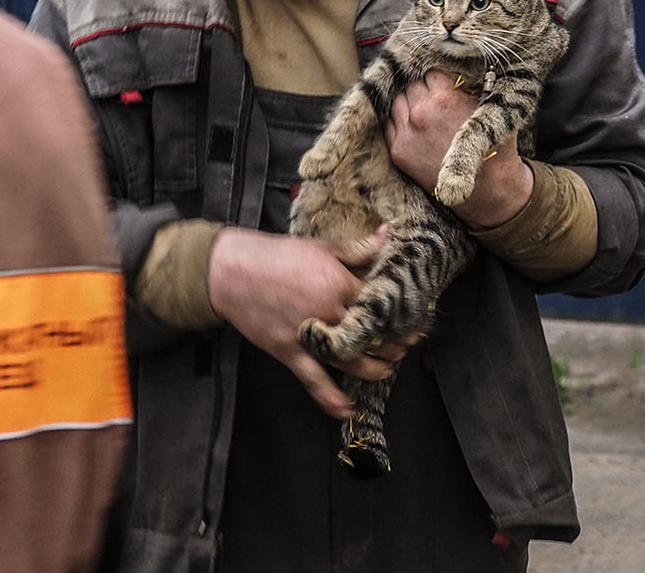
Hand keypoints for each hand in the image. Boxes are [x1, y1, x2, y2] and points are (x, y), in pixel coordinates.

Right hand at [207, 226, 396, 417]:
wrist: (231, 272)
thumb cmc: (277, 255)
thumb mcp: (321, 246)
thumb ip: (358, 248)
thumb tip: (387, 235)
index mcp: (340, 284)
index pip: (382, 306)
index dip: (400, 316)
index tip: (413, 321)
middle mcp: (329, 313)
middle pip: (372, 338)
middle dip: (393, 346)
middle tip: (404, 347)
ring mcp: (310, 336)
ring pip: (352, 363)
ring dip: (374, 370)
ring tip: (386, 370)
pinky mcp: (290, 352)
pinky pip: (314, 381)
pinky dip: (331, 399)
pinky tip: (347, 410)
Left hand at [384, 70, 533, 229]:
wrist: (488, 188)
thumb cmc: (494, 146)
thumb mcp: (489, 109)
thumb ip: (470, 87)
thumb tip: (460, 68)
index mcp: (444, 98)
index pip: (430, 73)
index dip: (438, 79)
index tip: (442, 85)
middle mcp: (421, 113)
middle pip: (411, 85)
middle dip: (422, 89)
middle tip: (432, 97)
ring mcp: (406, 133)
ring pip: (396, 101)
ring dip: (407, 102)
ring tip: (421, 109)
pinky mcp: (399, 151)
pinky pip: (389, 124)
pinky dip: (398, 121)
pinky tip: (411, 124)